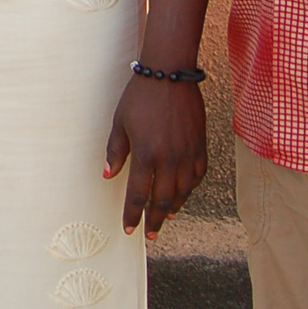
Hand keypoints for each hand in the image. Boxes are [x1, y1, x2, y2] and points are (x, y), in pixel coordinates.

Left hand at [102, 75, 206, 237]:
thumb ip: (115, 151)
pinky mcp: (200, 145)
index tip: (129, 228)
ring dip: (173, 207)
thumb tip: (107, 175)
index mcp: (146, 154)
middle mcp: (169, 159)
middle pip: (163, 200)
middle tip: (150, 234)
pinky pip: (198, 175)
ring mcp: (187, 153)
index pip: (138, 195)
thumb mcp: (120, 123)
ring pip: (183, 191)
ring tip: (165, 217)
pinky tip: (183, 193)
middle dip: (154, 220)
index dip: (133, 214)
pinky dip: (190, 189)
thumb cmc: (140, 97)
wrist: (169, 74)